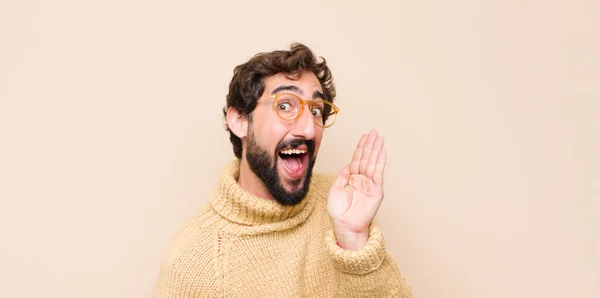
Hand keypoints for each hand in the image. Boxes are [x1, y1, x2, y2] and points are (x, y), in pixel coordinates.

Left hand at [327, 129, 386, 249]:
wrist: (344, 225)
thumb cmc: (338, 211)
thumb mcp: (336, 188)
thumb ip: (343, 175)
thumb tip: (348, 163)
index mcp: (351, 178)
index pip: (357, 159)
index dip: (360, 147)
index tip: (364, 136)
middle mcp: (361, 179)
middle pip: (366, 158)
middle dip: (370, 145)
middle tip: (374, 132)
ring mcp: (369, 184)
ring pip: (373, 163)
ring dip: (376, 150)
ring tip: (380, 138)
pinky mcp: (376, 191)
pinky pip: (378, 174)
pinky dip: (380, 163)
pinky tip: (382, 153)